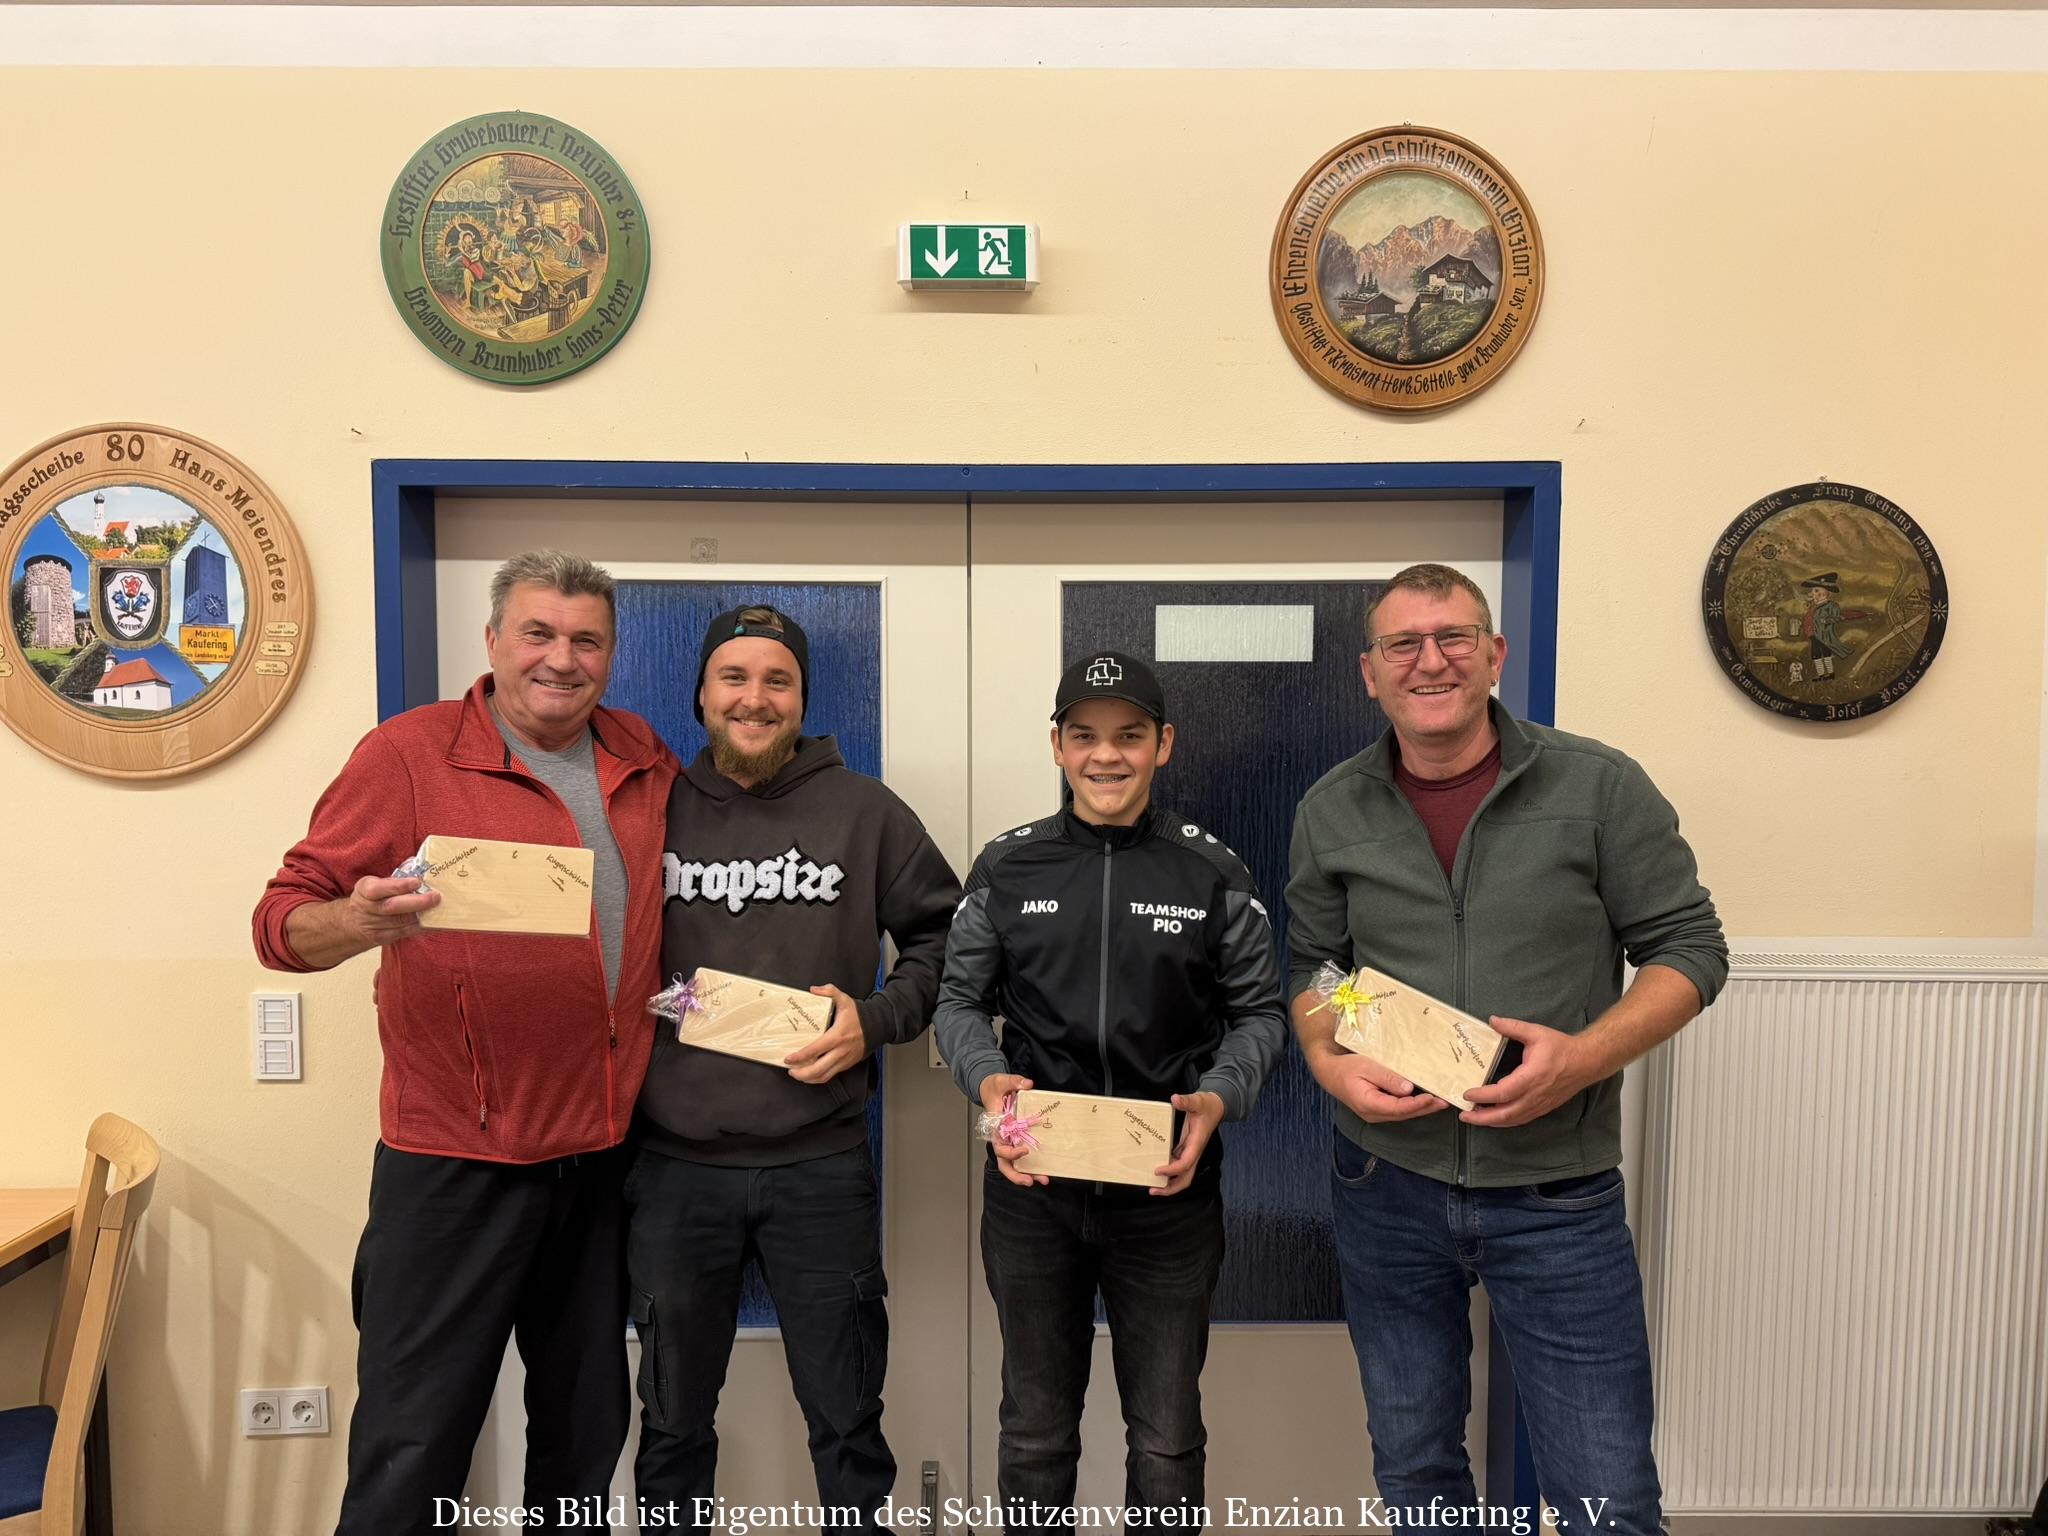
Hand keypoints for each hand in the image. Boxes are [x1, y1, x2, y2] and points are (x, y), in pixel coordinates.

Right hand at [344, 875, 438, 946]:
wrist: (356, 920)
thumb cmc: (375, 896)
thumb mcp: (378, 883)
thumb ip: (396, 881)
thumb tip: (425, 876)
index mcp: (364, 889)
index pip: (379, 888)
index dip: (399, 886)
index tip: (417, 882)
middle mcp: (365, 907)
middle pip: (391, 907)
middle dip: (416, 902)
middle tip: (435, 897)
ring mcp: (371, 925)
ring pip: (399, 921)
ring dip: (420, 915)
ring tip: (437, 908)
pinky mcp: (380, 937)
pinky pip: (403, 933)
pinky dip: (419, 927)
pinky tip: (432, 922)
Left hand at [784, 984, 870, 1083]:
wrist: (877, 1027)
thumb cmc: (859, 1016)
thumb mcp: (845, 1000)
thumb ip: (829, 991)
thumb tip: (813, 990)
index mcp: (837, 1036)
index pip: (815, 1050)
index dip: (800, 1056)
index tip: (789, 1058)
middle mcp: (840, 1051)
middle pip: (818, 1069)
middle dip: (801, 1073)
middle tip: (790, 1069)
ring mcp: (844, 1060)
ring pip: (824, 1076)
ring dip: (808, 1078)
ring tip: (797, 1074)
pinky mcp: (846, 1065)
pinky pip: (830, 1076)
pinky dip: (818, 1078)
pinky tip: (810, 1075)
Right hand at [978, 1073, 1044, 1186]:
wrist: (994, 1090)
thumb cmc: (995, 1088)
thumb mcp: (1002, 1081)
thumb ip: (1014, 1081)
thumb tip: (1028, 1083)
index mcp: (996, 1128)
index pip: (999, 1147)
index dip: (1009, 1152)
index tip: (1023, 1150)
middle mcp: (1002, 1138)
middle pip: (1004, 1163)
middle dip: (1016, 1175)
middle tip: (1029, 1181)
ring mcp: (1010, 1141)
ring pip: (1014, 1164)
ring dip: (1027, 1174)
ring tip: (1043, 1180)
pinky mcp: (1018, 1140)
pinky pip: (1023, 1157)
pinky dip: (1032, 1166)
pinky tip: (1044, 1171)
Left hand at [1151, 1091, 1224, 1196]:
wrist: (1217, 1106)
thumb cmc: (1208, 1105)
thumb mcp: (1198, 1100)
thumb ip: (1187, 1101)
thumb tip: (1176, 1099)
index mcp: (1197, 1143)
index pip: (1186, 1163)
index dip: (1172, 1169)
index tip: (1157, 1170)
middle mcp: (1194, 1151)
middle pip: (1186, 1178)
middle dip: (1171, 1188)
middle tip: (1153, 1190)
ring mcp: (1191, 1152)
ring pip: (1182, 1174)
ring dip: (1169, 1182)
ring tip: (1152, 1185)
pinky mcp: (1187, 1149)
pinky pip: (1178, 1165)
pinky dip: (1169, 1170)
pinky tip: (1157, 1169)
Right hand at [1307, 1043, 1448, 1123]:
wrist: (1330, 1073)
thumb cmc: (1347, 1067)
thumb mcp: (1366, 1066)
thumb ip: (1387, 1078)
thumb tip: (1408, 1089)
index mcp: (1368, 1104)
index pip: (1398, 1108)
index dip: (1417, 1104)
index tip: (1432, 1097)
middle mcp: (1373, 1114)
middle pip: (1403, 1114)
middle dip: (1425, 1109)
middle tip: (1444, 1102)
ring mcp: (1375, 1114)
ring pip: (1402, 1114)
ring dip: (1421, 1109)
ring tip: (1439, 1103)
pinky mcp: (1378, 1110)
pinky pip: (1398, 1110)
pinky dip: (1412, 1106)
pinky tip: (1424, 1101)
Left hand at [1459, 1015, 1591, 1127]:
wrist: (1587, 1062)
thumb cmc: (1561, 1047)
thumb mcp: (1536, 1032)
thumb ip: (1512, 1027)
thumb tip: (1492, 1020)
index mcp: (1532, 1077)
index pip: (1503, 1092)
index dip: (1483, 1096)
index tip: (1467, 1094)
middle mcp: (1535, 1095)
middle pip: (1505, 1114)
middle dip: (1482, 1118)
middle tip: (1463, 1115)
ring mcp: (1540, 1105)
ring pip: (1513, 1120)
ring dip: (1492, 1122)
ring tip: (1474, 1118)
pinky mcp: (1543, 1108)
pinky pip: (1521, 1119)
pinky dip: (1505, 1121)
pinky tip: (1495, 1118)